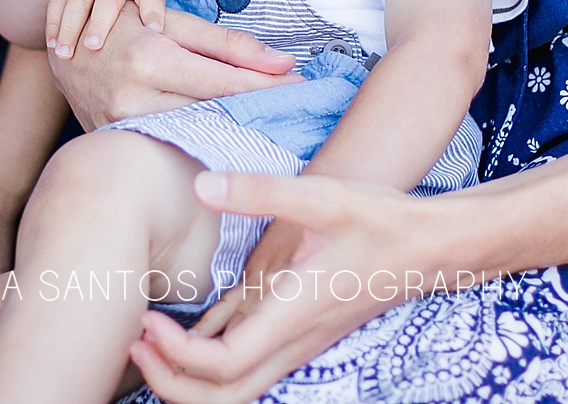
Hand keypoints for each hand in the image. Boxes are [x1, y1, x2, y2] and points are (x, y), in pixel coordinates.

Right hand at [48, 11, 298, 129]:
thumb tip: (282, 62)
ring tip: (266, 120)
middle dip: (256, 108)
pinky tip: (226, 133)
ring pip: (193, 133)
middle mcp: (132, 97)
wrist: (64, 49)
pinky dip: (200, 137)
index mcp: (149, 58)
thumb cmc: (123, 25)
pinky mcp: (116, 142)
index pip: (222, 81)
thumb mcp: (172, 22)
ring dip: (233, 127)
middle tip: (296, 104)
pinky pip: (168, 142)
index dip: (265, 85)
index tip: (301, 84)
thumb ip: (227, 43)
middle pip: (212, 112)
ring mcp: (120, 126)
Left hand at [129, 172, 458, 403]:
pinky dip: (211, 371)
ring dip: (188, 381)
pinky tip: (190, 336)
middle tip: (134, 339)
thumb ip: (260, 191)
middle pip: (224, 400)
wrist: (433, 246)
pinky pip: (250, 376)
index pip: (225, 365)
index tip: (148, 321)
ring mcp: (301, 346)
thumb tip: (201, 184)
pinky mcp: (302, 338)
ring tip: (152, 340)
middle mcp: (296, 342)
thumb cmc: (382, 221)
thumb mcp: (323, 195)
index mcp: (294, 313)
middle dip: (170, 382)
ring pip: (237, 395)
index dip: (177, 355)